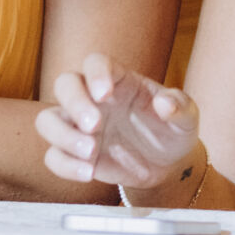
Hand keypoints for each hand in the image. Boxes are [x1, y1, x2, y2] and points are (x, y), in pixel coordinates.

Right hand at [35, 52, 200, 191]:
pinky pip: (54, 156)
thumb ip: (179, 107)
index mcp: (118, 81)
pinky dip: (65, 165)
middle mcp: (92, 99)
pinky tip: (89, 172)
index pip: (95, 62)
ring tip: (91, 152)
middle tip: (94, 125)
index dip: (95, 73)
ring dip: (62, 135)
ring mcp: (79, 127)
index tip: (104, 93)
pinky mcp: (75, 154)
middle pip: (64, 84)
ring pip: (47, 120)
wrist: (168, 164)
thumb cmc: (172, 131)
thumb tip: (165, 103)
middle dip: (74, 103)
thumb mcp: (186, 118)